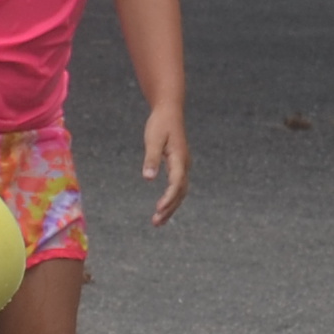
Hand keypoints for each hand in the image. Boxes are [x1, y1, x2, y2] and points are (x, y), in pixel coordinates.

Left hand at [137, 106, 190, 226]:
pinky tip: (163, 207)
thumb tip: (148, 178)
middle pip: (180, 192)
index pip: (177, 183)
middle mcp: (185, 164)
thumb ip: (151, 159)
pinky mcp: (179, 166)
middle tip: (156, 222)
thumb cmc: (160, 124)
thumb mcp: (152, 140)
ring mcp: (183, 166)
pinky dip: (171, 198)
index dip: (169, 197)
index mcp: (179, 158)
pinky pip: (178, 186)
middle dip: (169, 208)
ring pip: (180, 191)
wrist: (170, 111)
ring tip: (157, 221)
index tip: (159, 208)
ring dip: (170, 207)